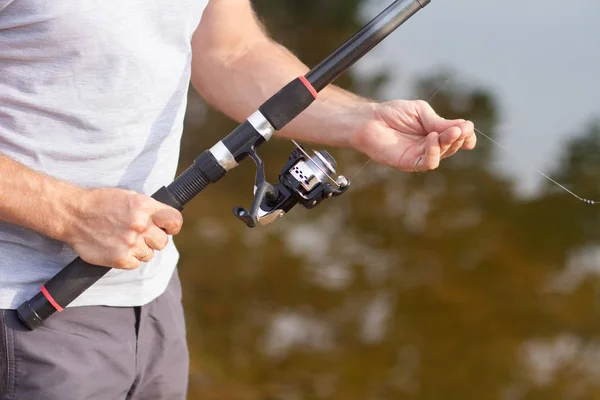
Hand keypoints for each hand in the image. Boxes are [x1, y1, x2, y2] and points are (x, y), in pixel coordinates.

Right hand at [63, 188, 182, 269]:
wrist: (73, 214)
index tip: (166, 228)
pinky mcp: (120, 259)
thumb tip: (165, 222)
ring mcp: (131, 243)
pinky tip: (116, 248)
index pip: (175, 221)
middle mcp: (141, 225)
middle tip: (139, 235)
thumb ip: (148, 209)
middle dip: (153, 240)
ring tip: (123, 240)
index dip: (172, 226)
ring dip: (139, 250)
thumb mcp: (129, 196)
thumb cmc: (101, 203)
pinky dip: (128, 259)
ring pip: (149, 254)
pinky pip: (135, 264)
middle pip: (163, 242)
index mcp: (145, 207)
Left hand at [351, 100, 475, 171]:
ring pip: (442, 155)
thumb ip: (439, 122)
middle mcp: (429, 146)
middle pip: (452, 146)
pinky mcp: (408, 163)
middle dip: (459, 136)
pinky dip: (433, 151)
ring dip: (450, 143)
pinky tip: (431, 138)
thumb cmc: (392, 114)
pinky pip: (427, 163)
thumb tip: (463, 127)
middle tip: (461, 128)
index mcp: (435, 133)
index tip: (468, 127)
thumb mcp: (421, 113)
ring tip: (451, 132)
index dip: (466, 135)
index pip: (457, 138)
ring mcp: (419, 155)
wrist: (369, 120)